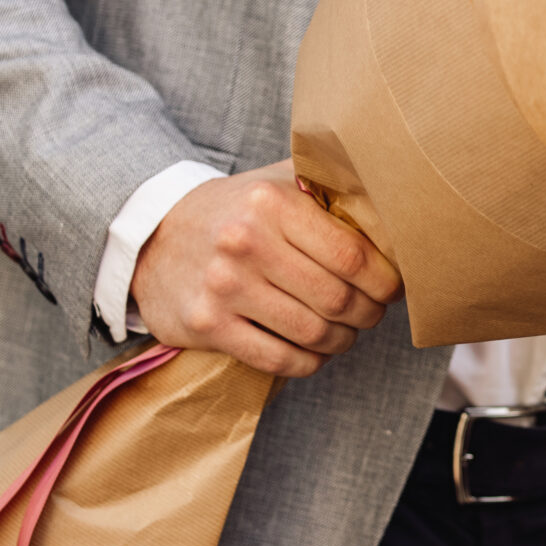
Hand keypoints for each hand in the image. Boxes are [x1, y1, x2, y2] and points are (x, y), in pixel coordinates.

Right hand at [131, 160, 400, 377]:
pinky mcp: (207, 324)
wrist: (152, 238)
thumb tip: (394, 203)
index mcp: (272, 202)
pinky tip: (314, 352)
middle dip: (367, 314)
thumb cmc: (232, 212)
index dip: (385, 281)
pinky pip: (279, 360)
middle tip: (370, 313)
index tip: (391, 288)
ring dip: (342, 341)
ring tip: (345, 333)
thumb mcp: (274, 182)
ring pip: (313, 333)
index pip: (352, 255)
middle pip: (338, 298)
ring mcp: (224, 286)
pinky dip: (309, 362)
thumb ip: (327, 184)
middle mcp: (246, 241)